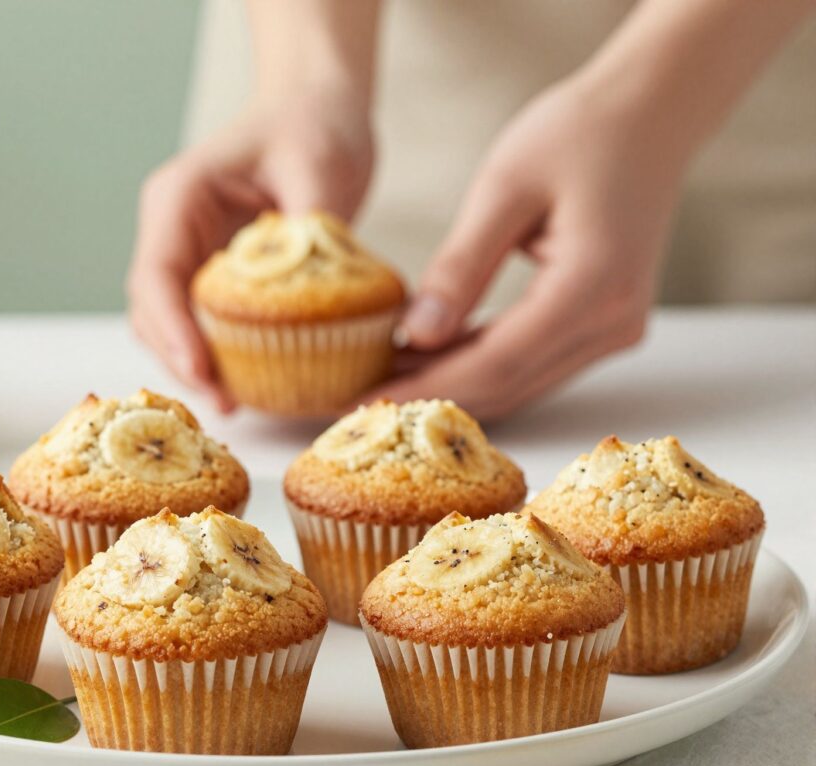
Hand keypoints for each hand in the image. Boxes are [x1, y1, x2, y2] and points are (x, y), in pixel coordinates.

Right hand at [126, 88, 373, 411]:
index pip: (158, 276)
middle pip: (153, 312)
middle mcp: (171, 230)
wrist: (317, 110)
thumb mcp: (320, 168)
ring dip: (194, 366)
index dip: (174, 331)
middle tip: (225, 405)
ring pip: (169, 325)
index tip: (202, 372)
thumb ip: (309, 230)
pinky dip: (216, 356)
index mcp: (179, 199)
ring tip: (235, 405)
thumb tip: (307, 295)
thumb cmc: (313, 126)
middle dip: (181, 362)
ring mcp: (187, 254)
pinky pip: (201, 324)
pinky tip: (248, 383)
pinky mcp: (211, 274)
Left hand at [369, 75, 686, 419]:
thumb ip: (460, 267)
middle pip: (507, 384)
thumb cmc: (576, 134)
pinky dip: (481, 366)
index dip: (426, 388)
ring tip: (385, 376)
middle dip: (431, 397)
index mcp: (593, 285)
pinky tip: (431, 356)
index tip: (366, 403)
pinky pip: (534, 365)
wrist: (651, 113)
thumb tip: (415, 335)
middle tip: (362, 399)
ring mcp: (617, 330)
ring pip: (520, 383)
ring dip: (454, 386)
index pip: (496, 362)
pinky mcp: (607, 326)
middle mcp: (614, 322)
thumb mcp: (503, 188)